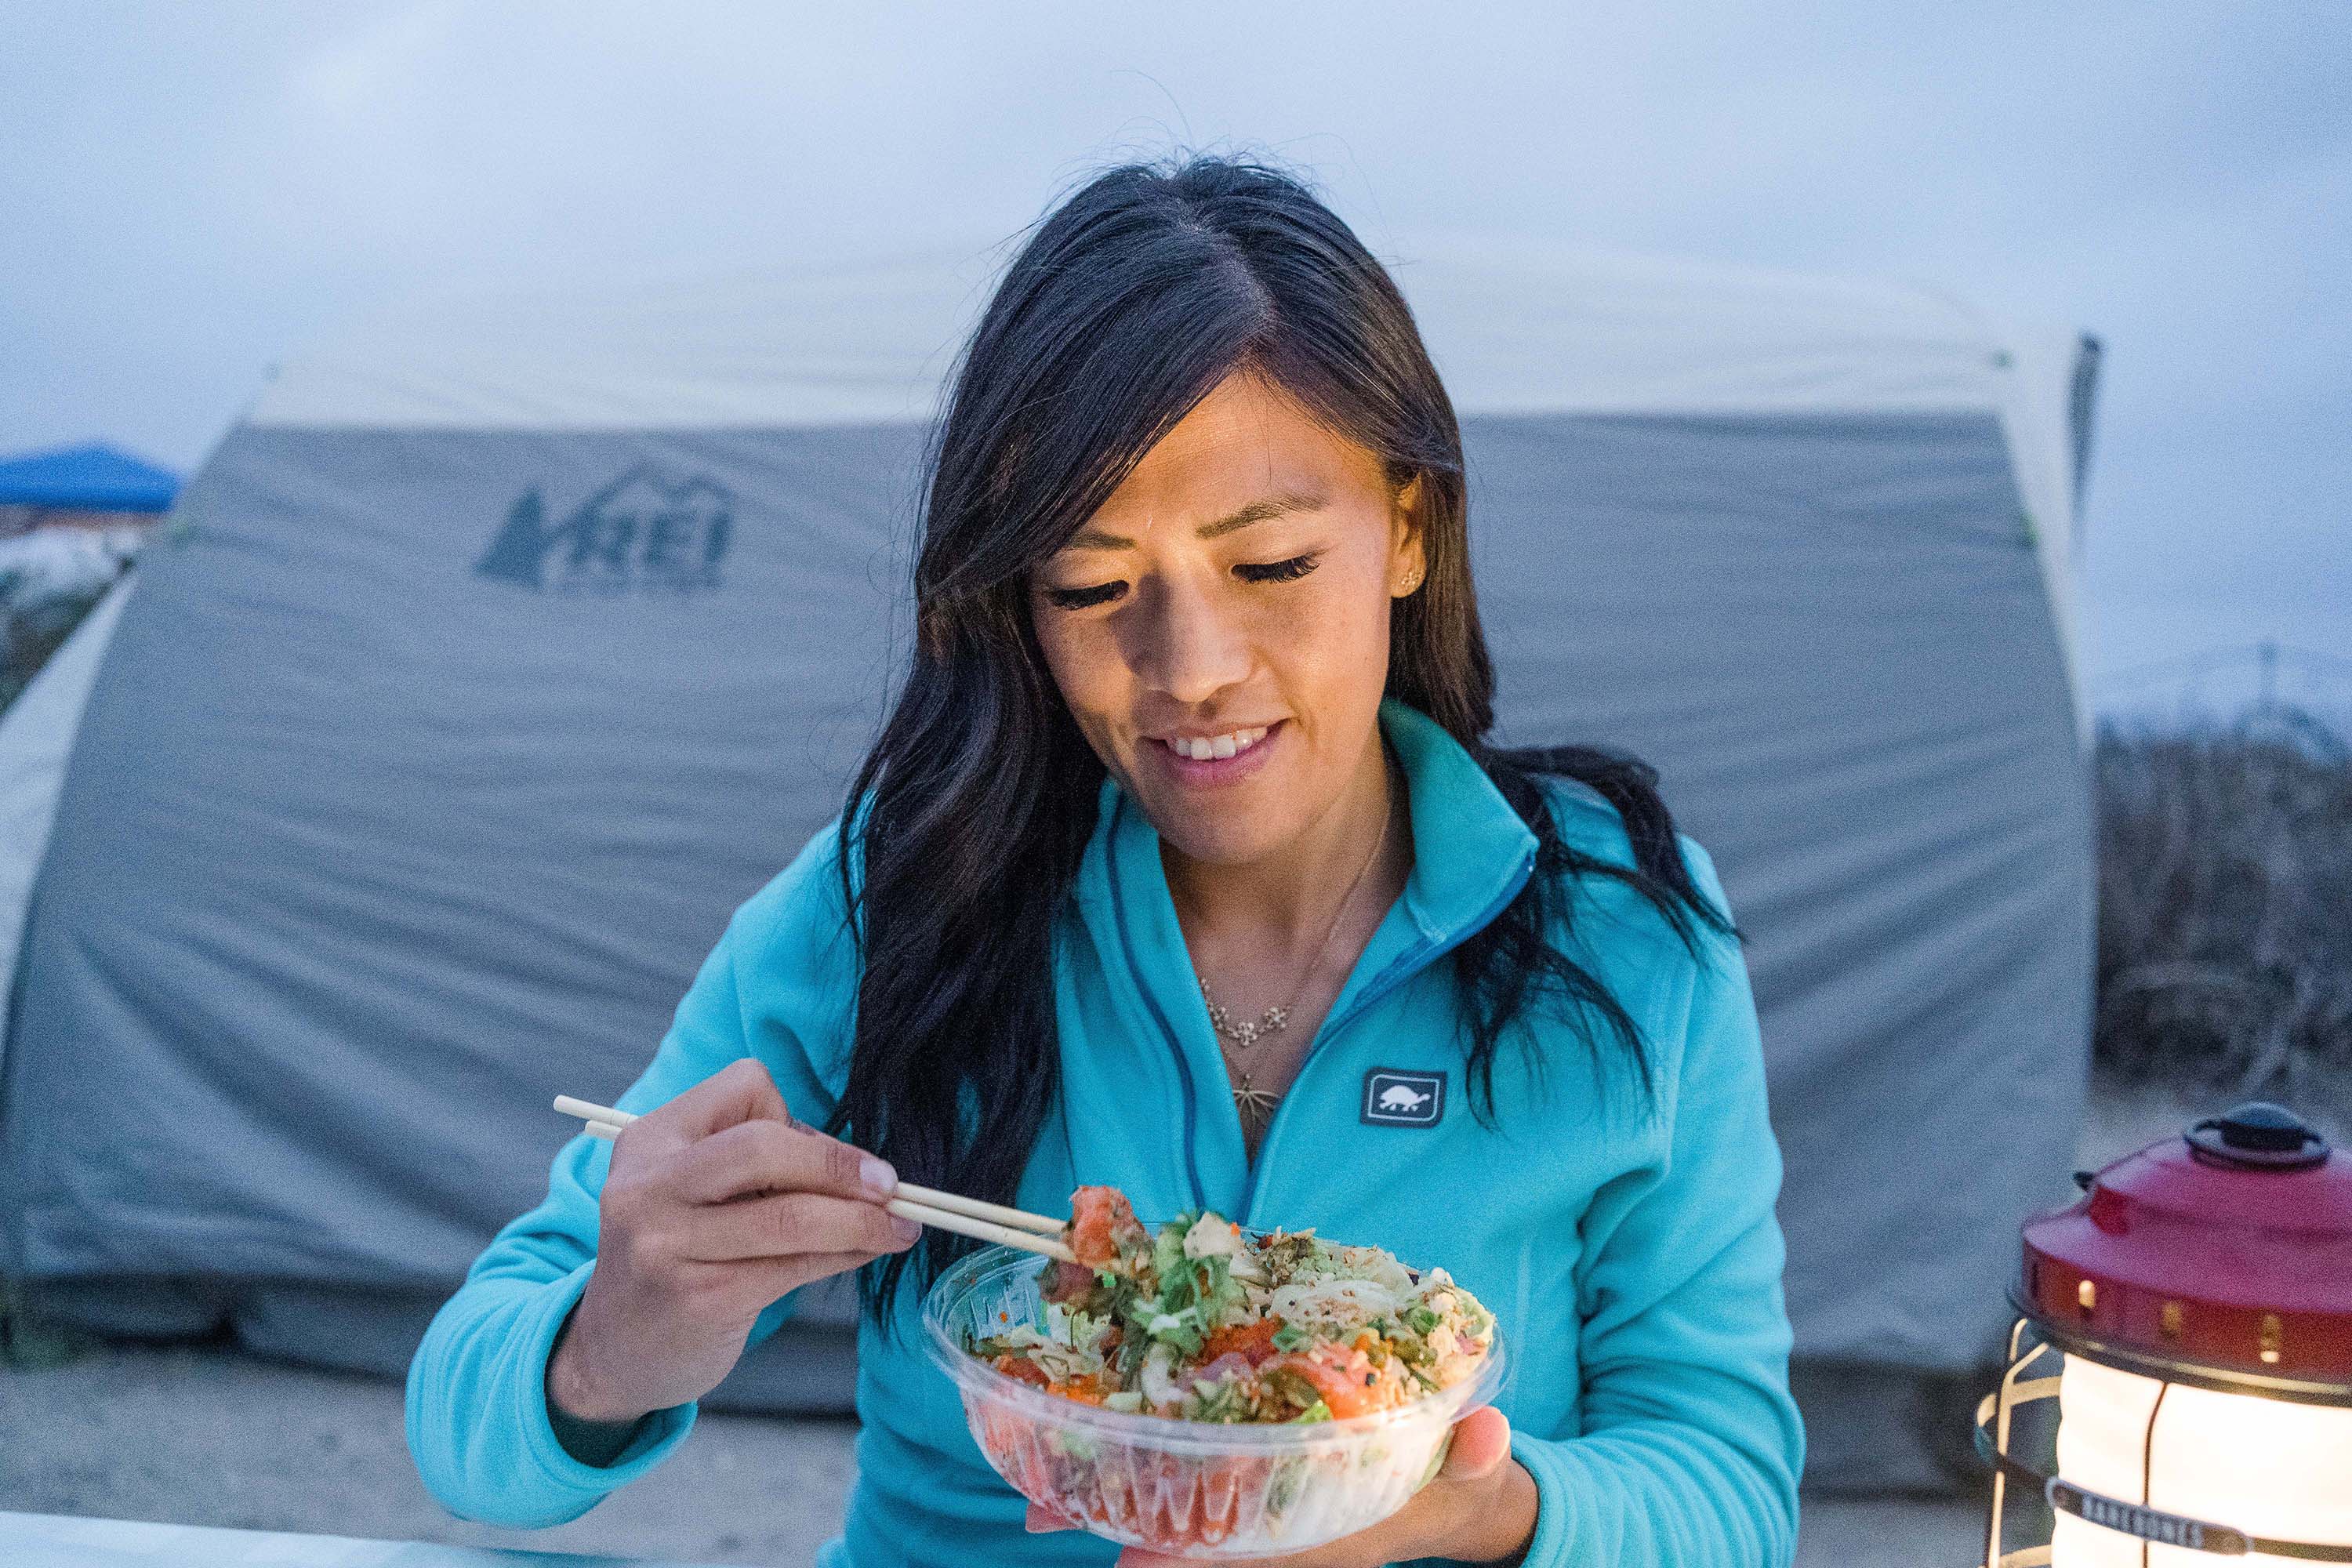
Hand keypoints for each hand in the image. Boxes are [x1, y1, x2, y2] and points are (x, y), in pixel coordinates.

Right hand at [546, 1058, 916, 1424]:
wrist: (612, 1350)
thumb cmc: (676, 1253)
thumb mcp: (689, 1188)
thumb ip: (760, 1163)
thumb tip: (864, 1167)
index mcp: (649, 1139)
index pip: (746, 1086)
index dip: (793, 1117)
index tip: (820, 1157)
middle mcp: (649, 1186)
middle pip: (765, 1145)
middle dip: (839, 1165)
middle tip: (891, 1185)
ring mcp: (669, 1245)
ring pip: (791, 1214)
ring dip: (863, 1220)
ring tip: (901, 1227)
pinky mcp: (701, 1298)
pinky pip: (794, 1265)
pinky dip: (845, 1254)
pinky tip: (864, 1253)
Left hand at [1024, 1404, 1537, 1566]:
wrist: (1456, 1498)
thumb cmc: (1458, 1480)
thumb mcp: (1473, 1472)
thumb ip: (1476, 1458)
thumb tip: (1488, 1436)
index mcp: (1335, 1543)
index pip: (1255, 1557)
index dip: (1193, 1559)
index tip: (1128, 1561)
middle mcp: (1290, 1540)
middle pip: (1196, 1548)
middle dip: (1122, 1535)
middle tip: (1037, 1510)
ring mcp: (1268, 1521)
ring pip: (1181, 1524)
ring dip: (1111, 1511)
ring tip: (1032, 1495)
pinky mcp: (1254, 1490)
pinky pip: (1189, 1495)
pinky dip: (1138, 1483)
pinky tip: (1082, 1463)